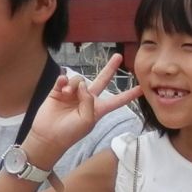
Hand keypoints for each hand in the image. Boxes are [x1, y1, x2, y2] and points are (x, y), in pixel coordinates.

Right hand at [23, 52, 141, 163]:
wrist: (49, 135)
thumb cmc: (70, 132)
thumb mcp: (87, 120)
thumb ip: (89, 101)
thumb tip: (83, 84)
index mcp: (98, 108)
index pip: (117, 100)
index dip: (129, 95)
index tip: (142, 89)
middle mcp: (87, 98)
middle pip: (102, 80)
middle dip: (110, 68)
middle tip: (118, 56)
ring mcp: (73, 93)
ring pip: (80, 79)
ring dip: (74, 84)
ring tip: (67, 95)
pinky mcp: (59, 90)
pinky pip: (64, 79)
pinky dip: (63, 81)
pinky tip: (61, 88)